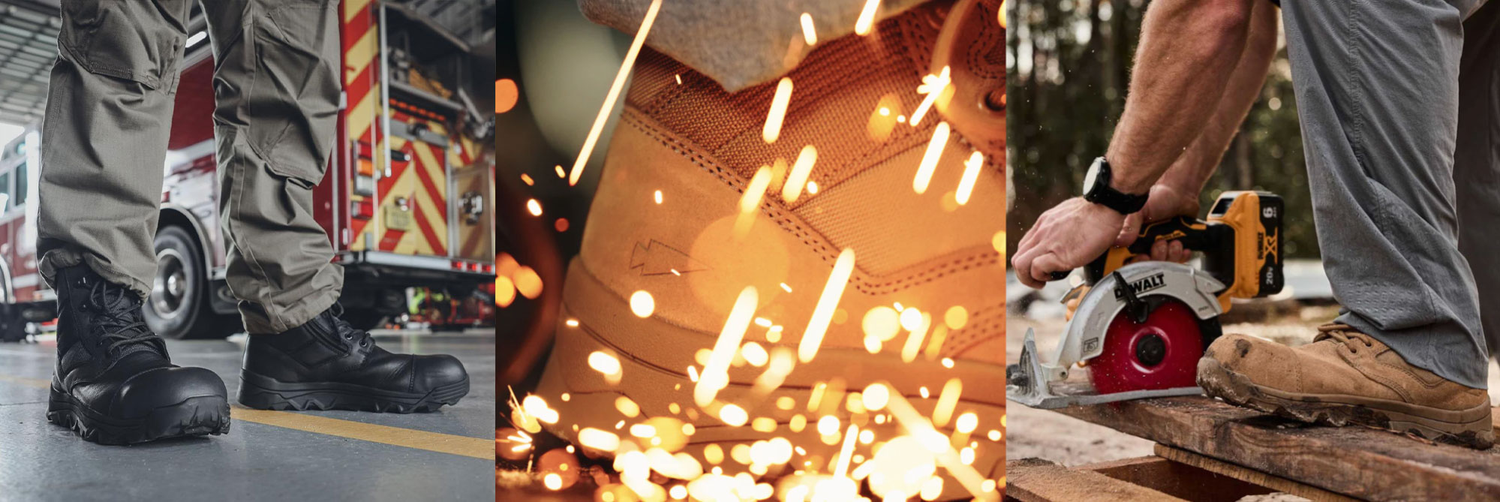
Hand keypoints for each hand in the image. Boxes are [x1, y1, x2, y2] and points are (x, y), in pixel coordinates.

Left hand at [1012, 197, 1127, 287]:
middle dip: (1023, 274)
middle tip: (1038, 280)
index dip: (1028, 261)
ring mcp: (1048, 242)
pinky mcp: (1059, 253)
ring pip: (1020, 264)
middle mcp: (1042, 232)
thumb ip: (1064, 226)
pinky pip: (1037, 268)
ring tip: (1043, 281)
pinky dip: (1042, 276)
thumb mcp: (1071, 214)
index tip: (1039, 267)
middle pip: (1017, 258)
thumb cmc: (1097, 210)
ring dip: (1028, 278)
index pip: (1024, 246)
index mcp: (1044, 223)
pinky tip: (1054, 276)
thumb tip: (1071, 235)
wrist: (1105, 205)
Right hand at [1115, 184, 1199, 262]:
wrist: (1181, 193)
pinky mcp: (1173, 247)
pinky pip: (1177, 261)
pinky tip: (1182, 248)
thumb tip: (1119, 241)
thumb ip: (1129, 225)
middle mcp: (1142, 245)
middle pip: (1146, 267)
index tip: (1143, 257)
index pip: (1126, 260)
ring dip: (1170, 256)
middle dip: (1156, 258)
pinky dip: (1181, 256)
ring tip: (1173, 242)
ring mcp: (1158, 247)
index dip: (1134, 264)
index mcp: (1130, 237)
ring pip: (1163, 266)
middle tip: (1160, 245)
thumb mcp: (1140, 209)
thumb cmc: (1158, 197)